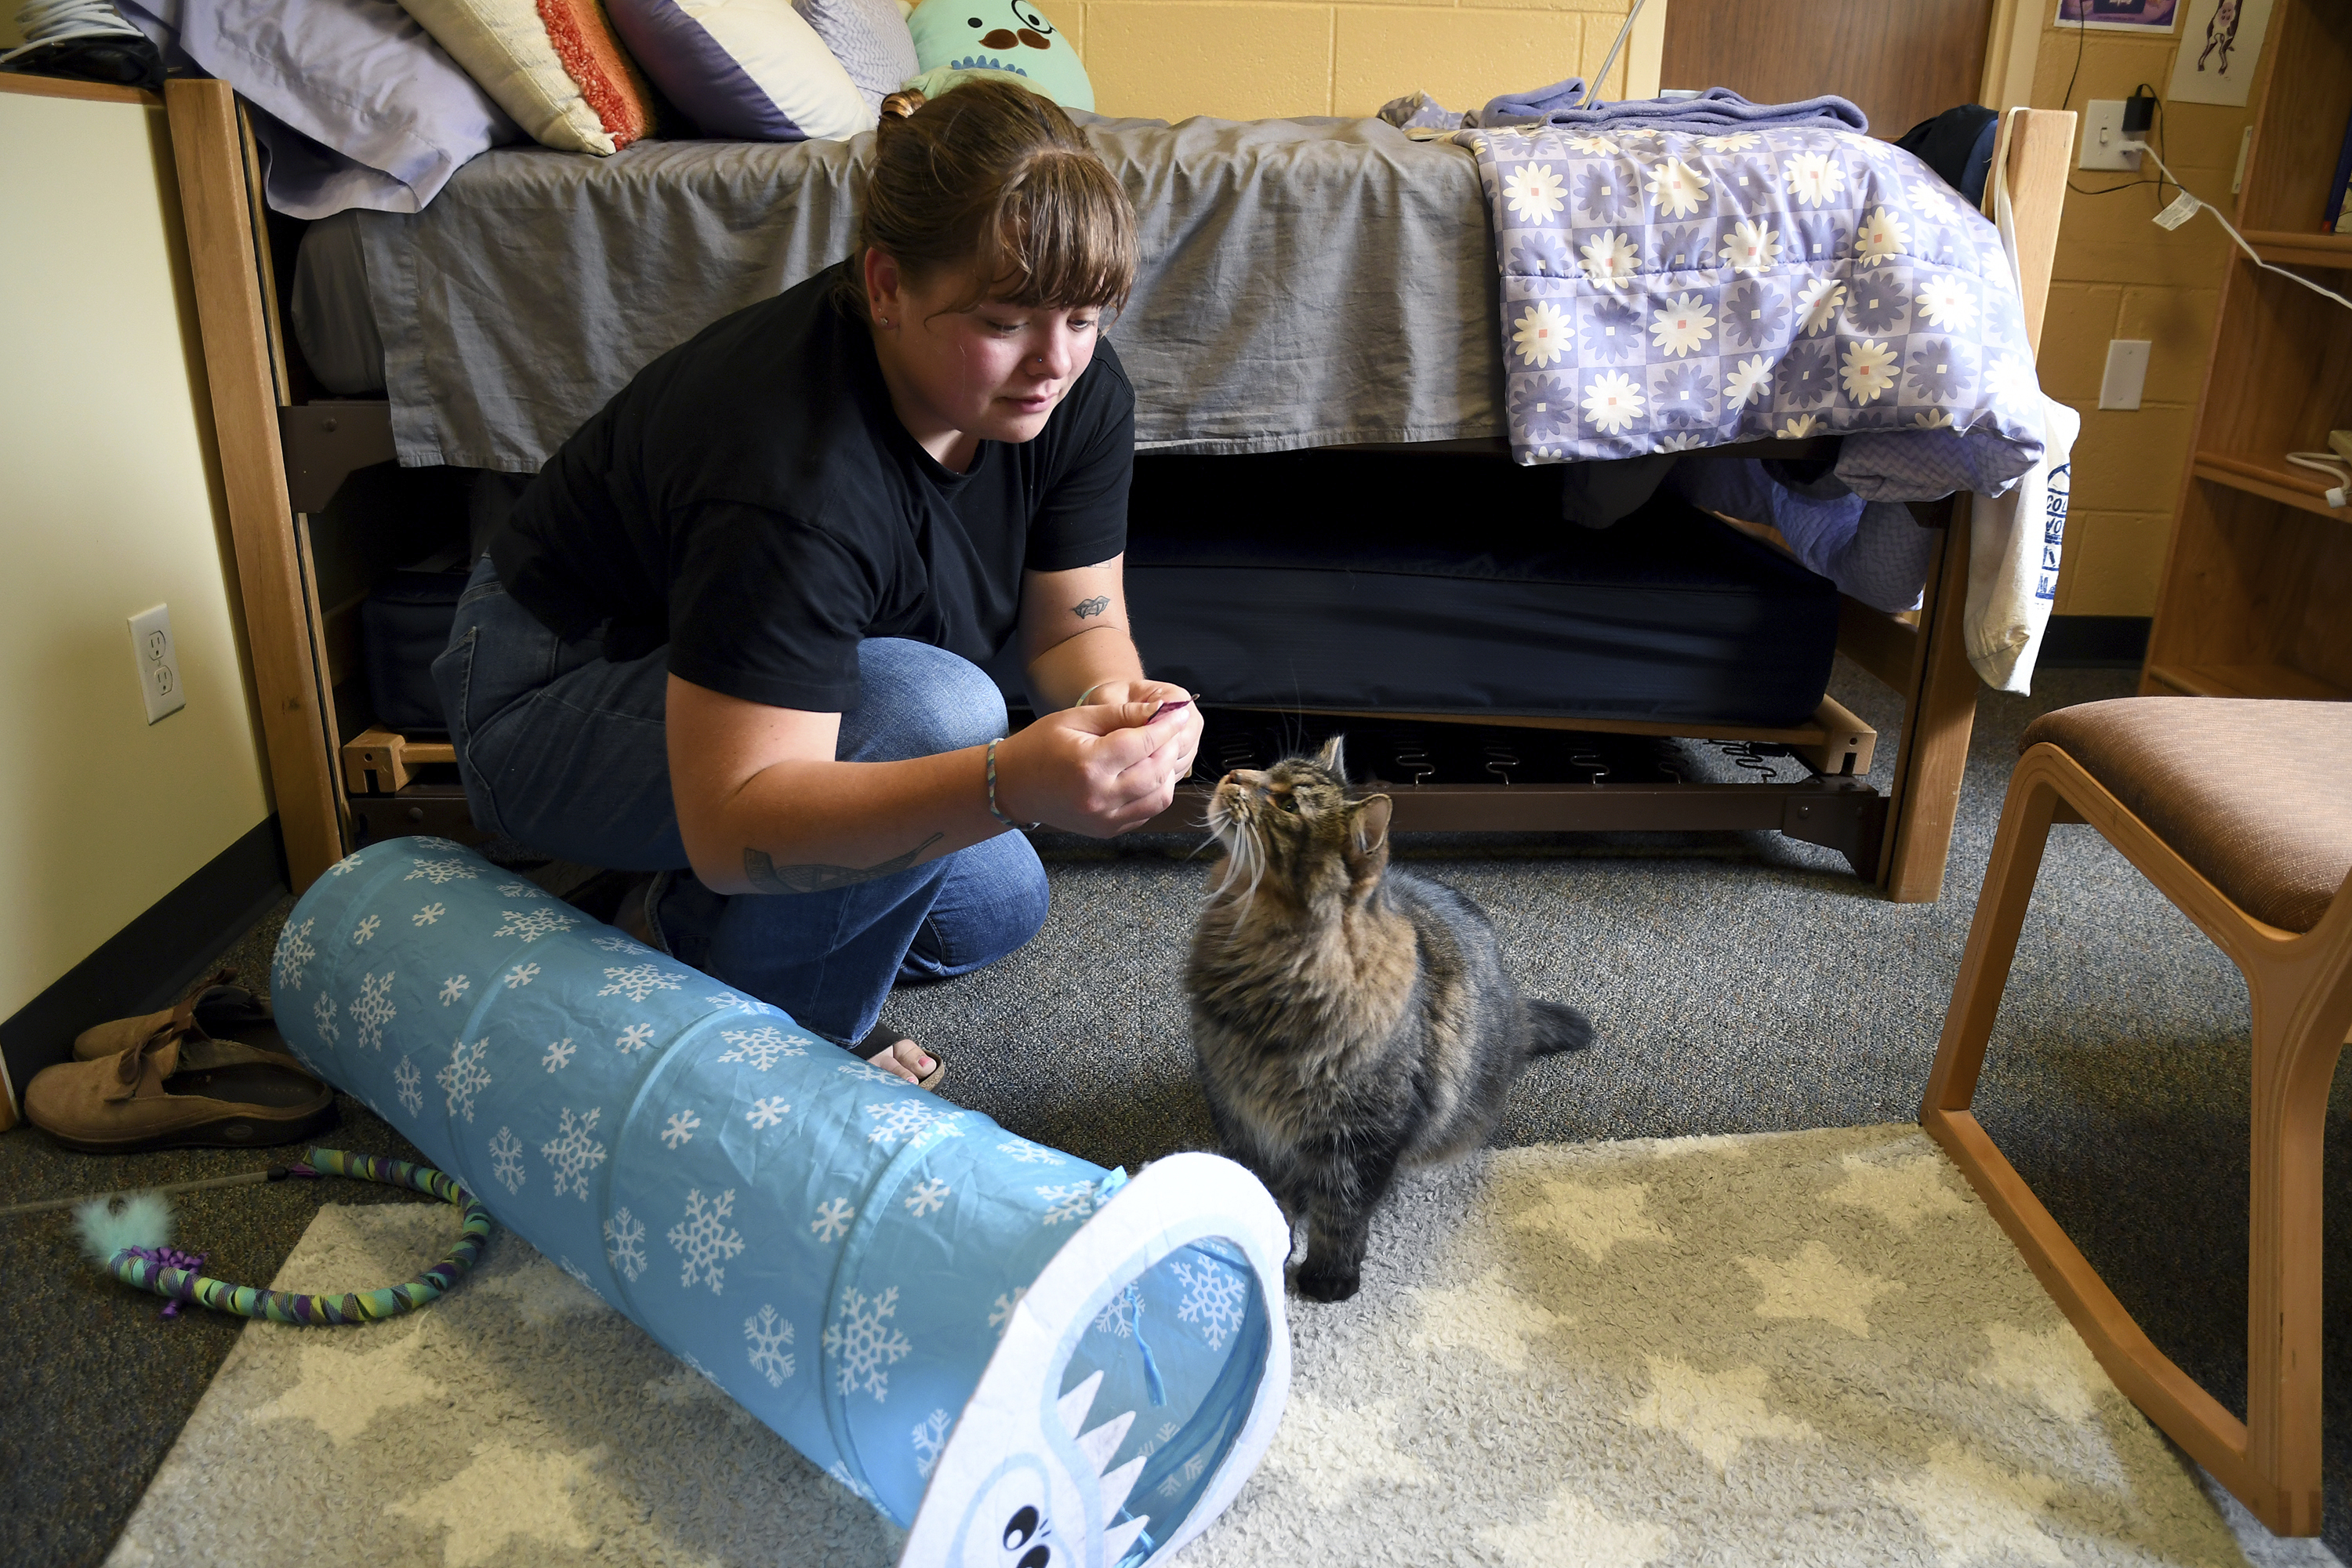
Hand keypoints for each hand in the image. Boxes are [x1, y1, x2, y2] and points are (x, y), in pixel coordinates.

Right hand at [993, 695, 1202, 835]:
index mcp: (1089, 765)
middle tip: (1174, 728)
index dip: (1167, 726)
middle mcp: (1100, 796)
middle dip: (1171, 746)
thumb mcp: (1076, 718)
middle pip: (1156, 770)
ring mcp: (1105, 818)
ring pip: (1159, 795)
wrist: (1014, 787)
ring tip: (1163, 750)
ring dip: (1168, 770)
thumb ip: (1120, 715)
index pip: (1143, 743)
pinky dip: (1156, 790)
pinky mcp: (1108, 830)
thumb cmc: (1041, 745)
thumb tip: (1160, 711)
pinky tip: (1150, 771)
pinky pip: (1147, 811)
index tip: (1181, 712)